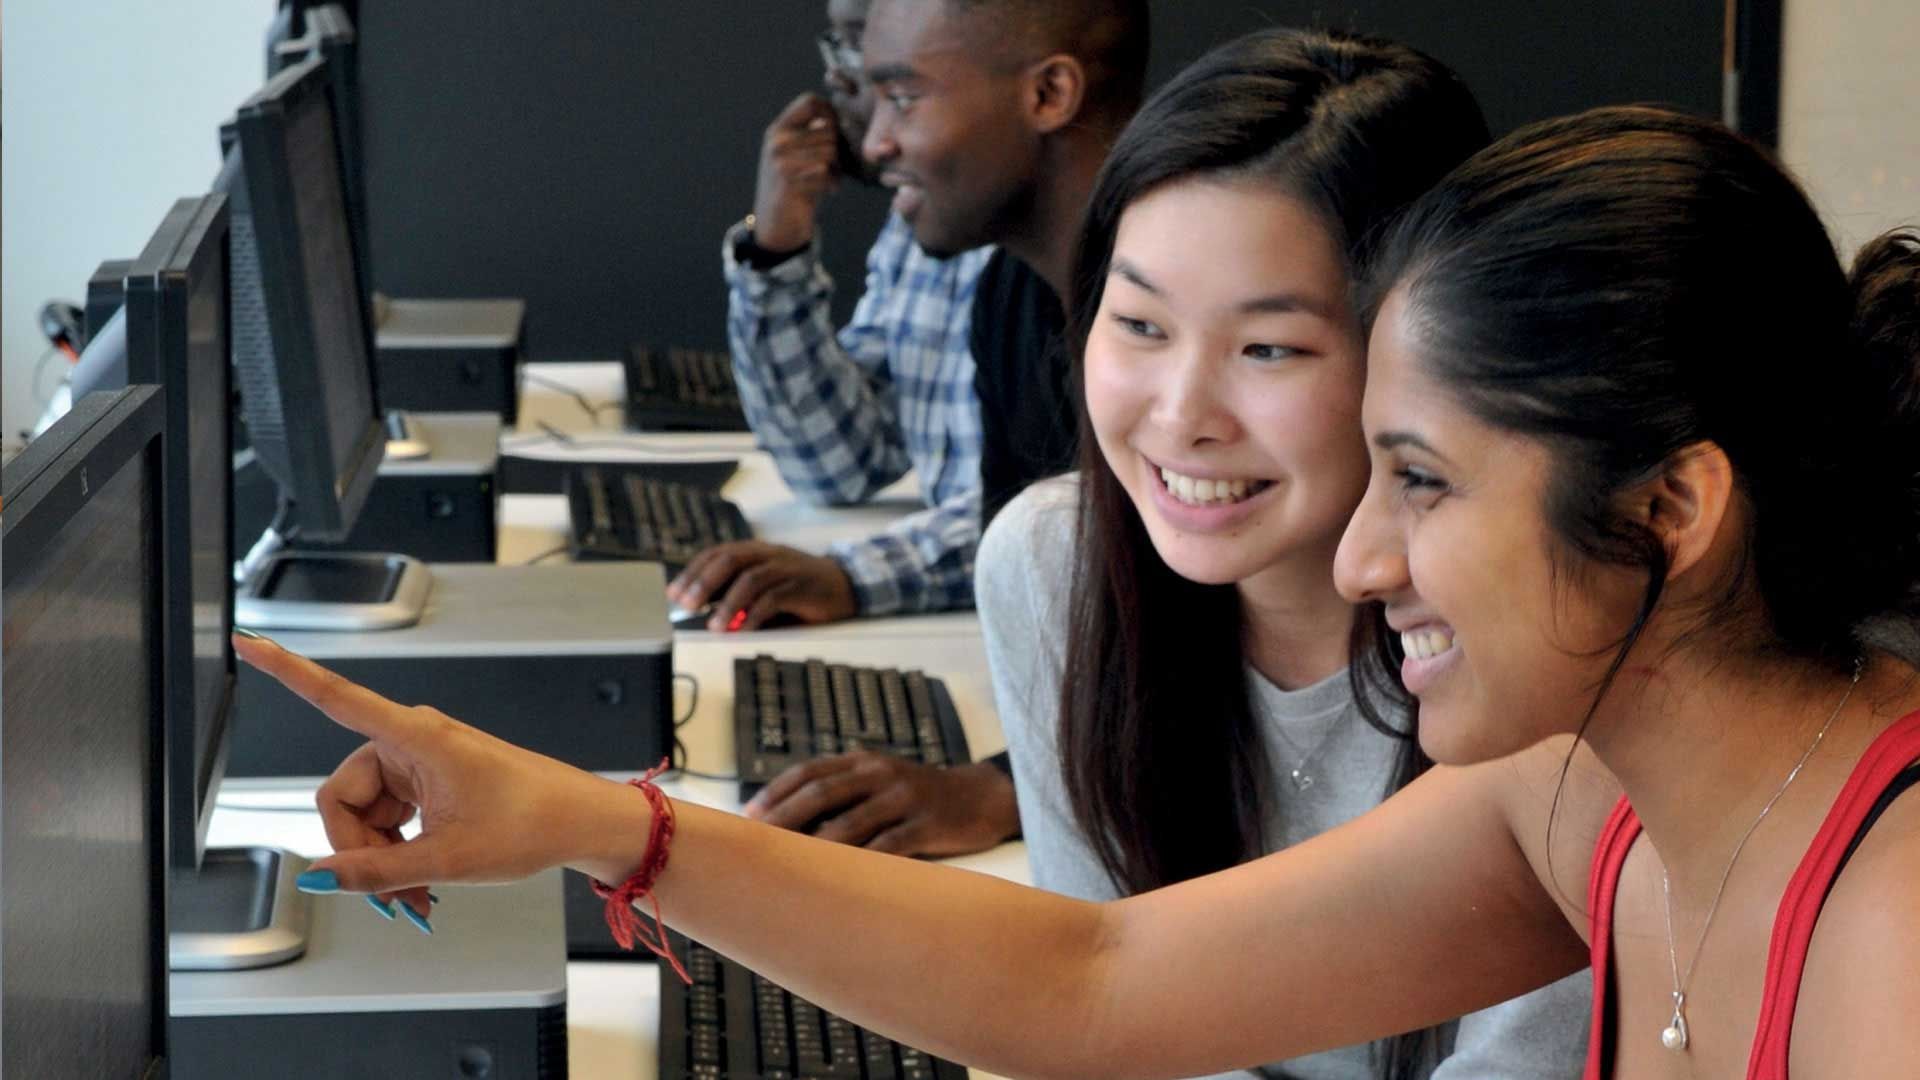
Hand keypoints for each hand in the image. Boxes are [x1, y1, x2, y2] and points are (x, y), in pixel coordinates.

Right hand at [230, 633, 657, 905]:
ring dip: (381, 861)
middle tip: (394, 896)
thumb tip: (319, 876)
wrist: (580, 823)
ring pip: (365, 816)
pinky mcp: (429, 781)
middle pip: (342, 797)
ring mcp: (420, 762)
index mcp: (415, 736)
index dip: (287, 670)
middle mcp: (412, 740)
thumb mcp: (448, 858)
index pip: (336, 696)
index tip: (249, 640)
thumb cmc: (534, 822)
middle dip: (358, 851)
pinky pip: (389, 819)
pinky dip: (398, 854)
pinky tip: (421, 884)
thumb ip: (377, 870)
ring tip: (417, 898)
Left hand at [667, 541, 857, 630]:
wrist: (846, 586)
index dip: (693, 571)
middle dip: (704, 582)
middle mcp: (769, 554)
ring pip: (751, 578)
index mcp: (756, 551)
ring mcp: (787, 568)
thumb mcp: (765, 588)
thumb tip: (704, 614)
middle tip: (686, 605)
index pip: (718, 554)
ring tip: (714, 625)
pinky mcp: (803, 587)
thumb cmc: (799, 589)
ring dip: (728, 602)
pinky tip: (742, 630)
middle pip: (730, 559)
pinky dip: (754, 615)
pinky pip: (773, 598)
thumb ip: (739, 596)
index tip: (674, 592)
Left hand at [744, 754, 1019, 856]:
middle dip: (784, 819)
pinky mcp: (927, 824)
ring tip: (788, 868)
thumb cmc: (919, 797)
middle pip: (821, 793)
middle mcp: (880, 773)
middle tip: (756, 844)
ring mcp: (905, 797)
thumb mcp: (881, 780)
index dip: (775, 793)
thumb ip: (843, 792)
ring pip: (850, 823)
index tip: (748, 818)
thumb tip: (786, 823)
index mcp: (863, 761)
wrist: (981, 797)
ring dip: (814, 846)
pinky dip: (860, 862)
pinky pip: (888, 846)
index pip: (809, 771)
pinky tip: (839, 880)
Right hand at [751, 92, 843, 252]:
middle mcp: (777, 140)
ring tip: (832, 179)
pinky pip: (825, 171)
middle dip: (838, 149)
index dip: (831, 112)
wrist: (777, 224)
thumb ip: (813, 135)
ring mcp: (780, 159)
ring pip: (829, 150)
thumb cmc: (797, 186)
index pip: (810, 101)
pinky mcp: (789, 180)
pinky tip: (830, 191)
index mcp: (779, 129)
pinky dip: (833, 183)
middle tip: (837, 167)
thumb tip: (844, 118)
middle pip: (827, 129)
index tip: (837, 132)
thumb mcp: (798, 155)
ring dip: (838, 168)